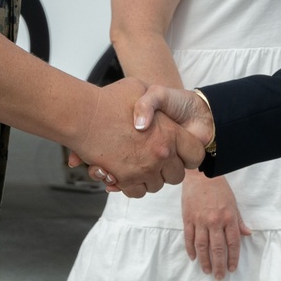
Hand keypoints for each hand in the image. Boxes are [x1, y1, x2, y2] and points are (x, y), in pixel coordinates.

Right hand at [67, 78, 205, 197]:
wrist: (85, 114)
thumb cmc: (112, 99)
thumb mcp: (140, 88)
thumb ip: (153, 101)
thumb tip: (159, 117)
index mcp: (170, 132)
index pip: (195, 154)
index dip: (190, 155)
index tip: (182, 153)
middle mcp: (161, 153)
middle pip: (176, 176)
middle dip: (169, 171)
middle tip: (158, 160)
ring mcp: (145, 168)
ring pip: (156, 185)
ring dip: (150, 178)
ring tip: (141, 165)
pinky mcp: (127, 179)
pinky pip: (138, 192)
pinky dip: (134, 186)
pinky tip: (127, 174)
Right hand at [182, 172, 250, 278]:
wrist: (201, 174)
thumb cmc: (219, 188)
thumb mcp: (233, 203)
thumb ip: (239, 221)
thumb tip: (248, 234)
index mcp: (228, 217)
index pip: (232, 243)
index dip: (233, 258)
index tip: (232, 268)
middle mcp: (215, 221)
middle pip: (217, 249)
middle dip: (219, 265)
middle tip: (220, 277)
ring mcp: (200, 220)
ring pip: (202, 247)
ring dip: (205, 261)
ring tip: (207, 271)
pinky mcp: (188, 218)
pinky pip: (189, 238)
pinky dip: (191, 250)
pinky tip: (194, 258)